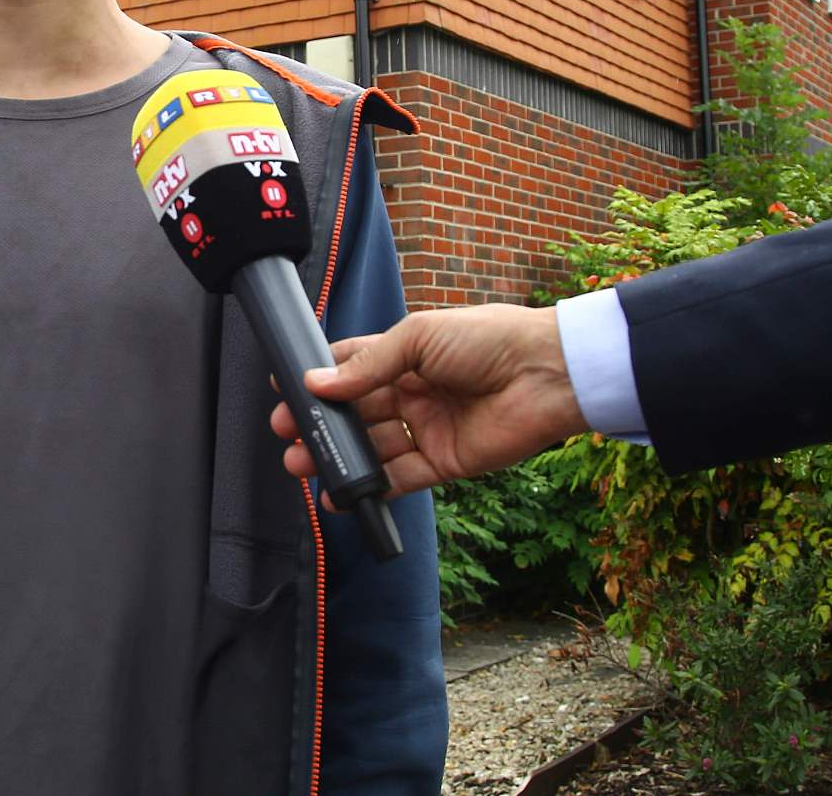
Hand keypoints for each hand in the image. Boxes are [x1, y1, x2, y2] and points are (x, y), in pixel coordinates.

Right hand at [271, 305, 586, 493]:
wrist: (547, 375)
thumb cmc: (489, 340)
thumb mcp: (419, 338)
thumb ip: (367, 365)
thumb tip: (316, 383)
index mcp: (407, 354)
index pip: (352, 366)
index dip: (319, 378)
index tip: (285, 390)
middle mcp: (414, 391)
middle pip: (356, 412)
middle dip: (320, 424)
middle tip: (287, 435)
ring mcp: (428, 428)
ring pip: (371, 448)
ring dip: (338, 457)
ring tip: (301, 465)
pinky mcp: (444, 462)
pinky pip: (400, 479)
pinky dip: (370, 488)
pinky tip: (341, 494)